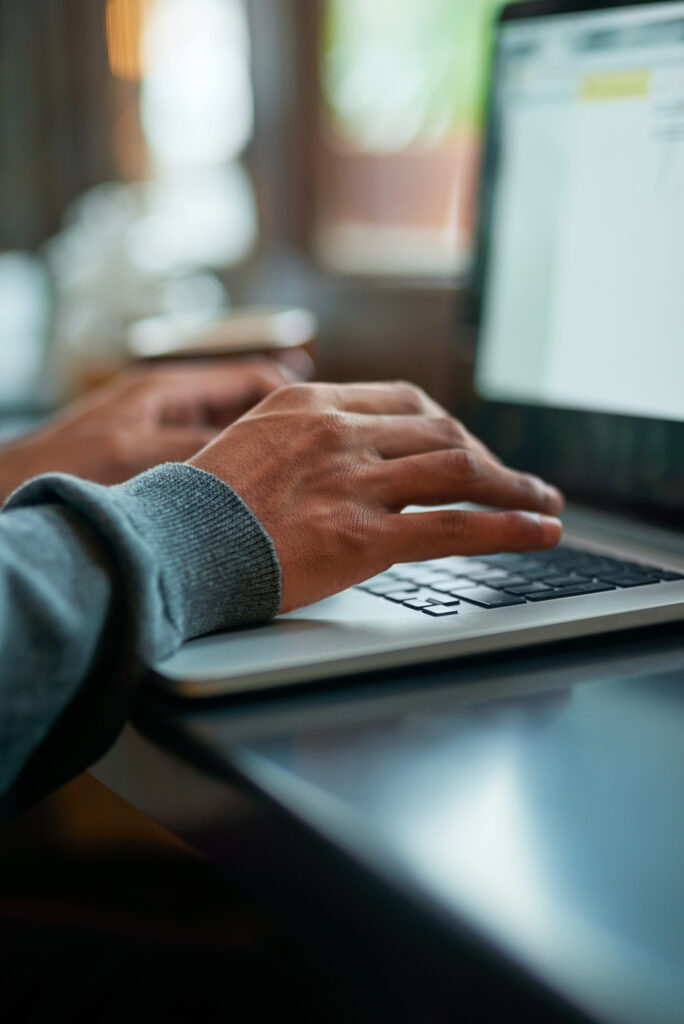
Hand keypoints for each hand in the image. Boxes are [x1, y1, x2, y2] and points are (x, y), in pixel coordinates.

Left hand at [0, 358, 299, 498]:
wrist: (9, 493)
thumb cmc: (70, 470)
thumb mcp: (147, 456)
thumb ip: (208, 449)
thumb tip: (267, 452)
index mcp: (168, 390)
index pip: (250, 378)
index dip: (293, 393)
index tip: (326, 413)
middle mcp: (167, 408)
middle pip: (243, 407)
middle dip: (283, 426)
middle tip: (322, 449)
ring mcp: (158, 437)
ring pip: (226, 438)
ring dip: (259, 455)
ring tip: (297, 478)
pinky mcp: (148, 467)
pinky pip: (205, 465)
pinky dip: (231, 477)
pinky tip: (247, 502)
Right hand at [189, 382, 563, 612]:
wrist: (167, 547)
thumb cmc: (196, 509)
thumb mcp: (243, 446)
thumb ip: (297, 441)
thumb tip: (334, 458)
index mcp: (309, 404)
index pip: (404, 401)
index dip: (448, 426)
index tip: (467, 446)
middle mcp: (339, 432)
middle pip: (441, 431)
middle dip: (489, 456)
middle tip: (518, 479)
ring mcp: (354, 481)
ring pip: (458, 469)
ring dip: (512, 487)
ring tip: (545, 504)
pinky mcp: (363, 535)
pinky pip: (454, 525)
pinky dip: (507, 527)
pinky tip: (539, 532)